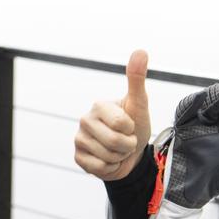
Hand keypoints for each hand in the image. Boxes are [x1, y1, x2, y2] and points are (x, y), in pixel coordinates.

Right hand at [74, 49, 151, 180]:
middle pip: (115, 142)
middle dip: (127, 145)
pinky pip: (99, 168)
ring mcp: (79, 140)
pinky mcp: (78, 158)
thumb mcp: (139, 103)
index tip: (130, 126)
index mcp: (98, 106)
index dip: (132, 130)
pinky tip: (108, 160)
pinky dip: (109, 168)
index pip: (122, 124)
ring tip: (117, 150)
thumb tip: (140, 50)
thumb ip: (137, 79)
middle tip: (126, 140)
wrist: (131, 153)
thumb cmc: (135, 125)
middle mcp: (85, 120)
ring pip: (107, 156)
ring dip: (119, 157)